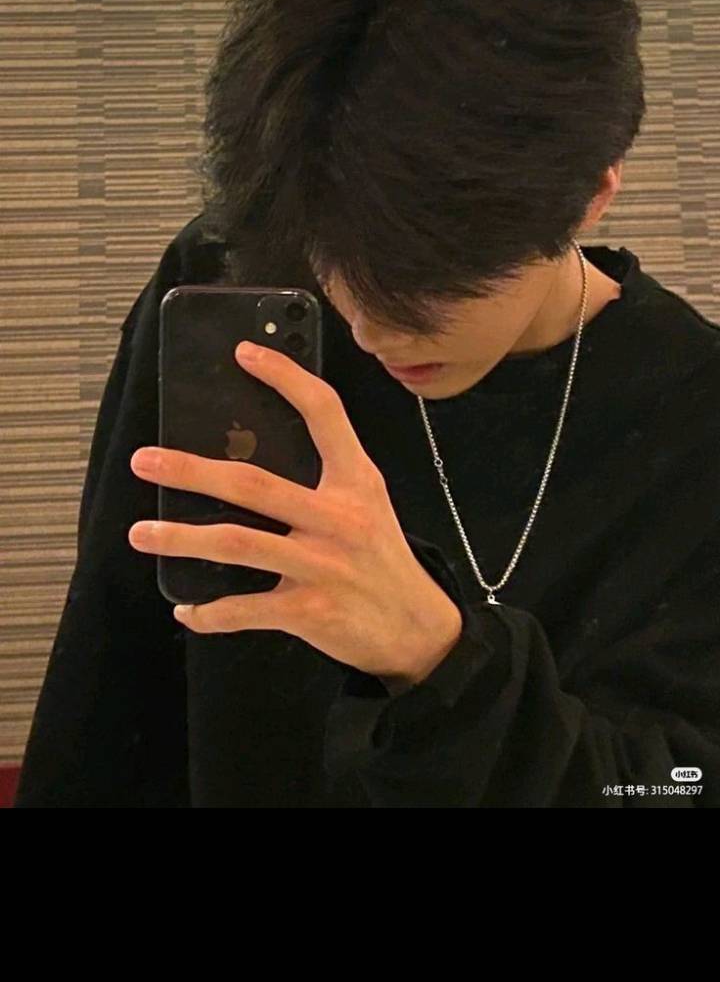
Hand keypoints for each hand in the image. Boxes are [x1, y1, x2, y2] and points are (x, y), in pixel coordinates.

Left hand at [129, 340, 462, 685]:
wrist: (417, 628)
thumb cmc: (380, 559)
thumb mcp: (367, 505)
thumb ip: (323, 479)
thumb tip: (245, 458)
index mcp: (356, 482)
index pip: (324, 412)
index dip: (285, 377)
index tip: (245, 353)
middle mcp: (339, 518)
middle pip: (254, 484)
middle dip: (192, 471)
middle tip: (146, 461)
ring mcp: (323, 565)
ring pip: (237, 543)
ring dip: (182, 538)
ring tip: (142, 531)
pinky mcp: (310, 610)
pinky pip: (246, 608)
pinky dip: (209, 611)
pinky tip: (186, 608)